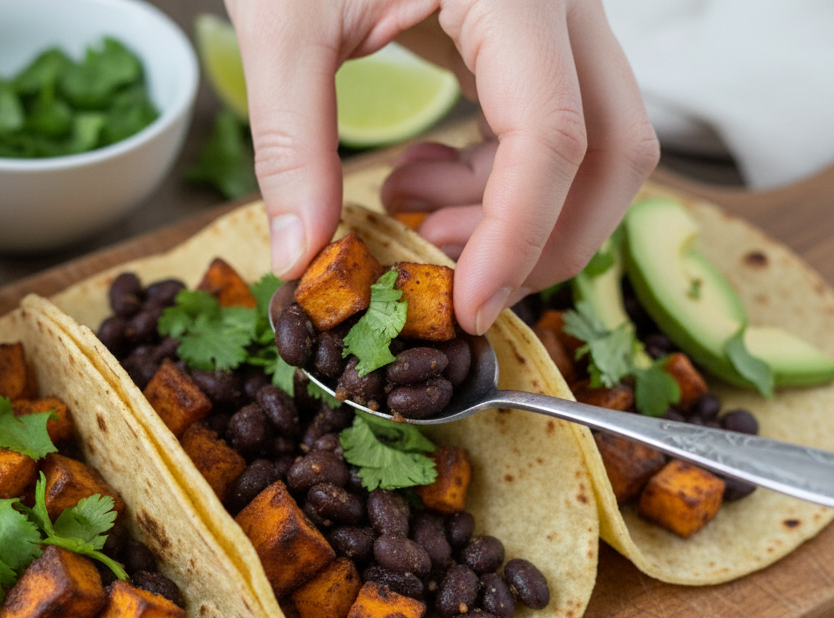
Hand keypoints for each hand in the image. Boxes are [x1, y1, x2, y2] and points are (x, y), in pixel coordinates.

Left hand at [225, 0, 658, 333]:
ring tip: (405, 206)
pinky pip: (553, 127)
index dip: (516, 236)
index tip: (466, 308)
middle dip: (543, 238)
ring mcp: (559, 18)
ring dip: (513, 211)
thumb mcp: (283, 24)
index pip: (551, 133)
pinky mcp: (534, 38)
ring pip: (594, 145)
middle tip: (452, 283)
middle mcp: (562, 1)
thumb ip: (290, 141)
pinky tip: (421, 176)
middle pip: (612, 148)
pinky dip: (498, 180)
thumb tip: (301, 258)